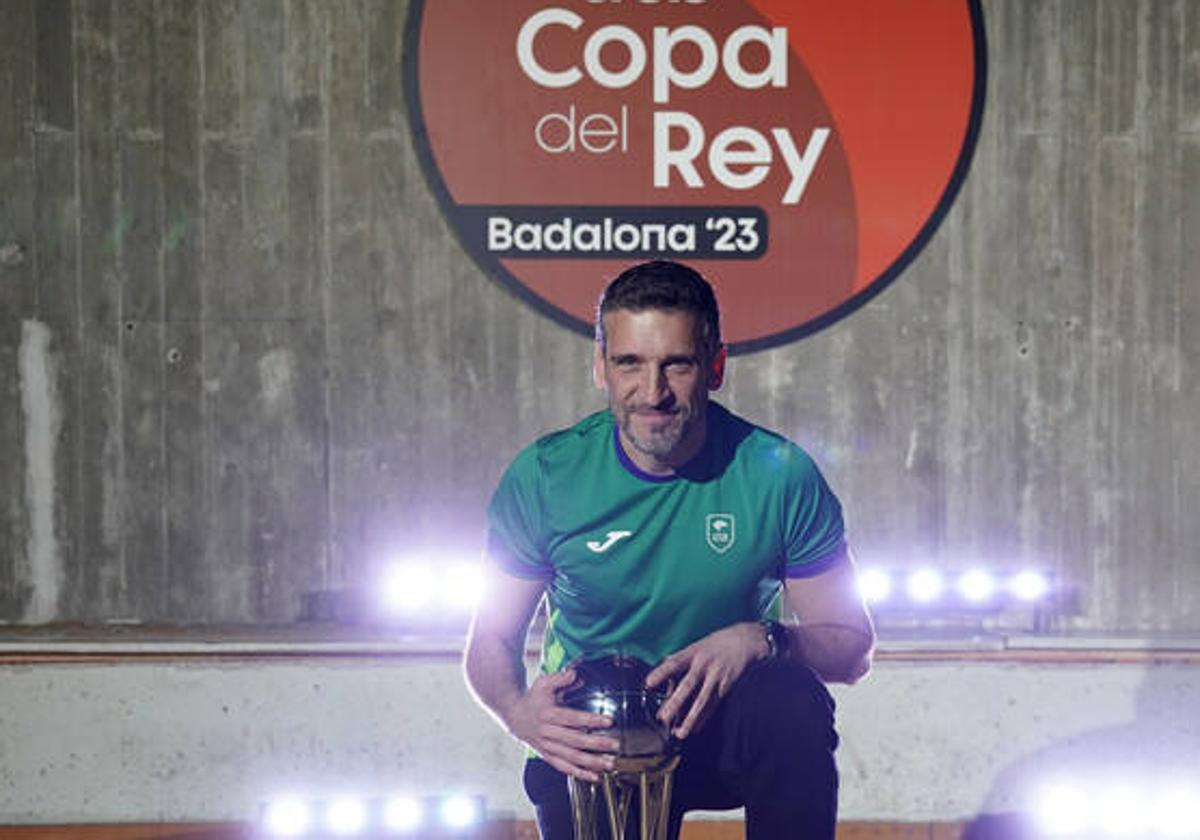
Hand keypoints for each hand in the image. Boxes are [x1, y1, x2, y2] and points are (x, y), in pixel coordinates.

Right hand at [505, 669, 621, 781]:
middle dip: (597, 744)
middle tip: (615, 745)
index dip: (591, 720)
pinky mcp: (547, 756)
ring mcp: (547, 746)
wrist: (514, 716)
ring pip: (571, 757)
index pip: (573, 718)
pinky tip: (595, 777)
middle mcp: (548, 732)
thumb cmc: (533, 699)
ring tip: (609, 764)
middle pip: (575, 740)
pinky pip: (564, 767)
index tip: (609, 721)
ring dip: (592, 762)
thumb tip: (575, 674)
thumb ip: (560, 678)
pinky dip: (579, 774)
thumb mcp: (543, 683)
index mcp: (548, 714)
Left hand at [645, 622, 768, 739]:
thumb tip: (663, 665)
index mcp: (694, 652)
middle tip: (663, 717)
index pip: (674, 662)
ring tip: (680, 733)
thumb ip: (682, 656)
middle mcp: (704, 664)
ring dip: (691, 718)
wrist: (746, 641)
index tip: (648, 683)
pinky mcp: (726, 686)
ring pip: (702, 701)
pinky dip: (703, 718)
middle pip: (688, 685)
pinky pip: (713, 705)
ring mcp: (716, 676)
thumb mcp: (698, 644)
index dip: (661, 672)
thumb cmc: (718, 642)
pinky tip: (695, 729)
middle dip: (675, 702)